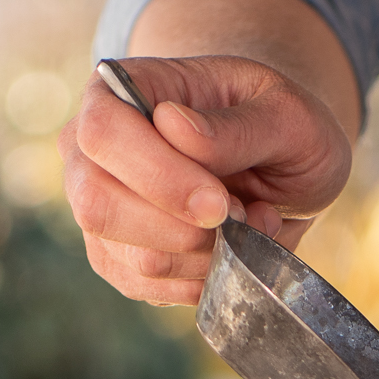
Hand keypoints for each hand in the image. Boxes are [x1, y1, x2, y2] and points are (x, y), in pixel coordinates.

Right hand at [61, 55, 353, 306]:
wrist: (282, 165)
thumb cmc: (279, 128)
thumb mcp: (286, 115)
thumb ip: (235, 126)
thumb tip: (172, 125)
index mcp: (121, 90)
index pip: (104, 133)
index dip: (158, 176)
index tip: (220, 202)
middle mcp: (92, 150)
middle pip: (98, 204)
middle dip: (182, 229)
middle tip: (239, 215)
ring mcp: (98, 207)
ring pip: (133, 256)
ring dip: (206, 254)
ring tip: (247, 223)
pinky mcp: (117, 258)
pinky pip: (148, 287)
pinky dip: (202, 278)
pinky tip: (230, 248)